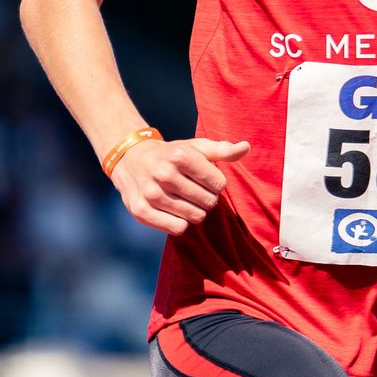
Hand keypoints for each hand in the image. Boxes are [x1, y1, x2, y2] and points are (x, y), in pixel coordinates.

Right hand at [111, 136, 248, 234]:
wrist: (130, 160)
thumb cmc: (172, 155)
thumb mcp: (196, 147)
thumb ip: (223, 150)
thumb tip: (246, 147)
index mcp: (180, 155)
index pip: (219, 183)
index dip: (216, 184)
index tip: (206, 180)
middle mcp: (164, 173)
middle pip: (208, 201)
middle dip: (208, 198)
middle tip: (196, 192)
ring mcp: (151, 193)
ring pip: (195, 217)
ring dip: (196, 212)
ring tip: (187, 201)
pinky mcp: (141, 211)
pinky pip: (177, 228)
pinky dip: (181, 223)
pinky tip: (175, 212)